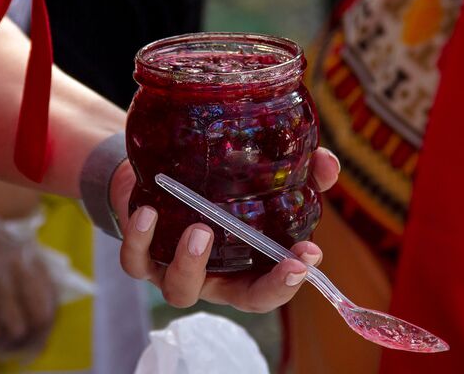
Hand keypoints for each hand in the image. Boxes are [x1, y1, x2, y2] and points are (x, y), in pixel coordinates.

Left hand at [111, 147, 339, 311]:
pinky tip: (148, 213)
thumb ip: (298, 175)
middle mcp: (214, 276)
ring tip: (200, 229)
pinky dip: (140, 239)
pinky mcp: (141, 255)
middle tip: (286, 264)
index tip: (310, 255)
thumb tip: (327, 163)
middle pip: (243, 300)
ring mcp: (175, 269)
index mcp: (245, 265)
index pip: (274, 286)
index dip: (292, 280)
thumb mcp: (256, 180)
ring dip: (193, 264)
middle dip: (269, 289)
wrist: (159, 176)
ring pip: (182, 290)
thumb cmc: (215, 188)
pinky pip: (136, 260)